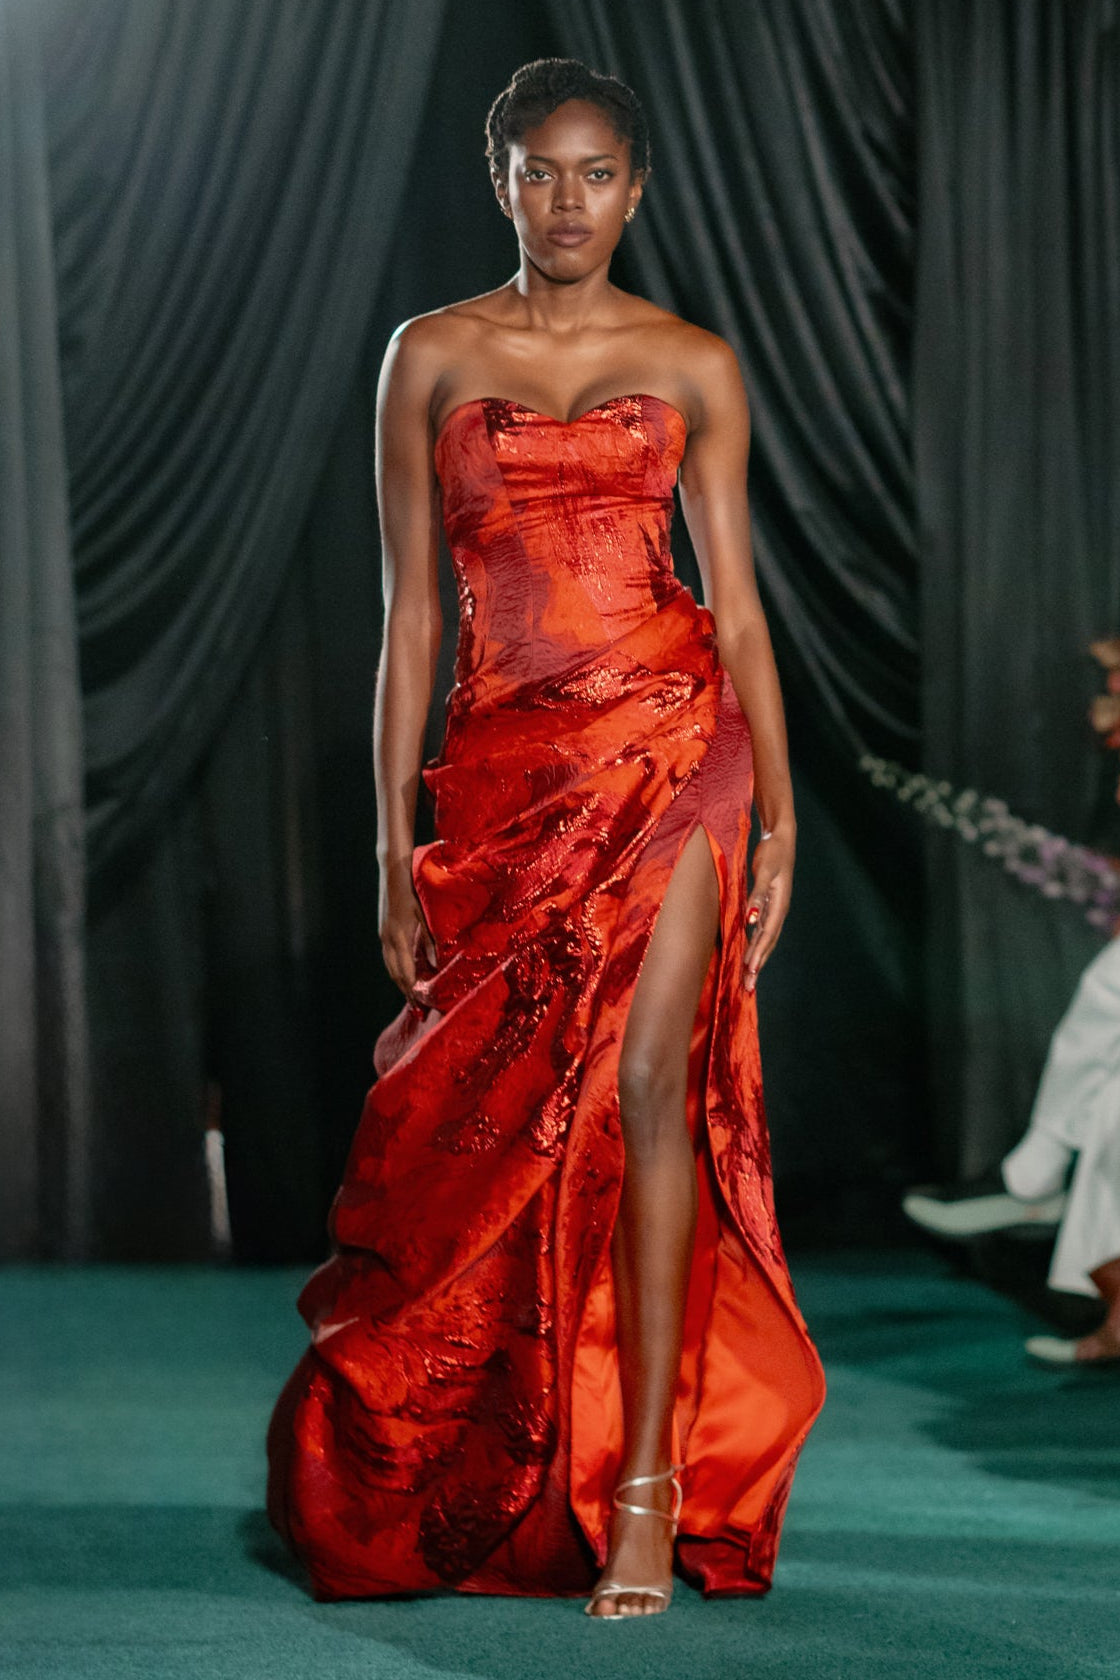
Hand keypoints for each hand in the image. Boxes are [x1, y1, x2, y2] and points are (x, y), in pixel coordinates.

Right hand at [379, 857, 437, 1002]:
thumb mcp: (425, 914)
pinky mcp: (383, 929)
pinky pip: (388, 956)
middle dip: (405, 991)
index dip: (412, 990)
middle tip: (417, 1007)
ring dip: (400, 981)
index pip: (405, 973)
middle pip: (395, 973)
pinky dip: (397, 968)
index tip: (420, 1005)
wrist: (392, 870)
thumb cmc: (413, 888)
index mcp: (399, 937)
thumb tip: (435, 965)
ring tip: (411, 994)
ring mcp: (383, 934)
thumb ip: (430, 941)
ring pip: (390, 966)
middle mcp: (387, 939)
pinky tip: (405, 971)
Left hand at [744, 826, 793, 993]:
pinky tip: (749, 955)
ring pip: (765, 940)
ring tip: (749, 979)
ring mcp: (774, 909)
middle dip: (758, 965)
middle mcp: (778, 911)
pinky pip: (761, 931)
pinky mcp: (768, 905)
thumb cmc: (773, 853)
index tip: (750, 971)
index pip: (767, 935)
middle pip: (767, 943)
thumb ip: (757, 896)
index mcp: (779, 905)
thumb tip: (752, 919)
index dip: (758, 954)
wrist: (781, 839)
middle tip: (749, 987)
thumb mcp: (765, 872)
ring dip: (757, 959)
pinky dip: (755, 946)